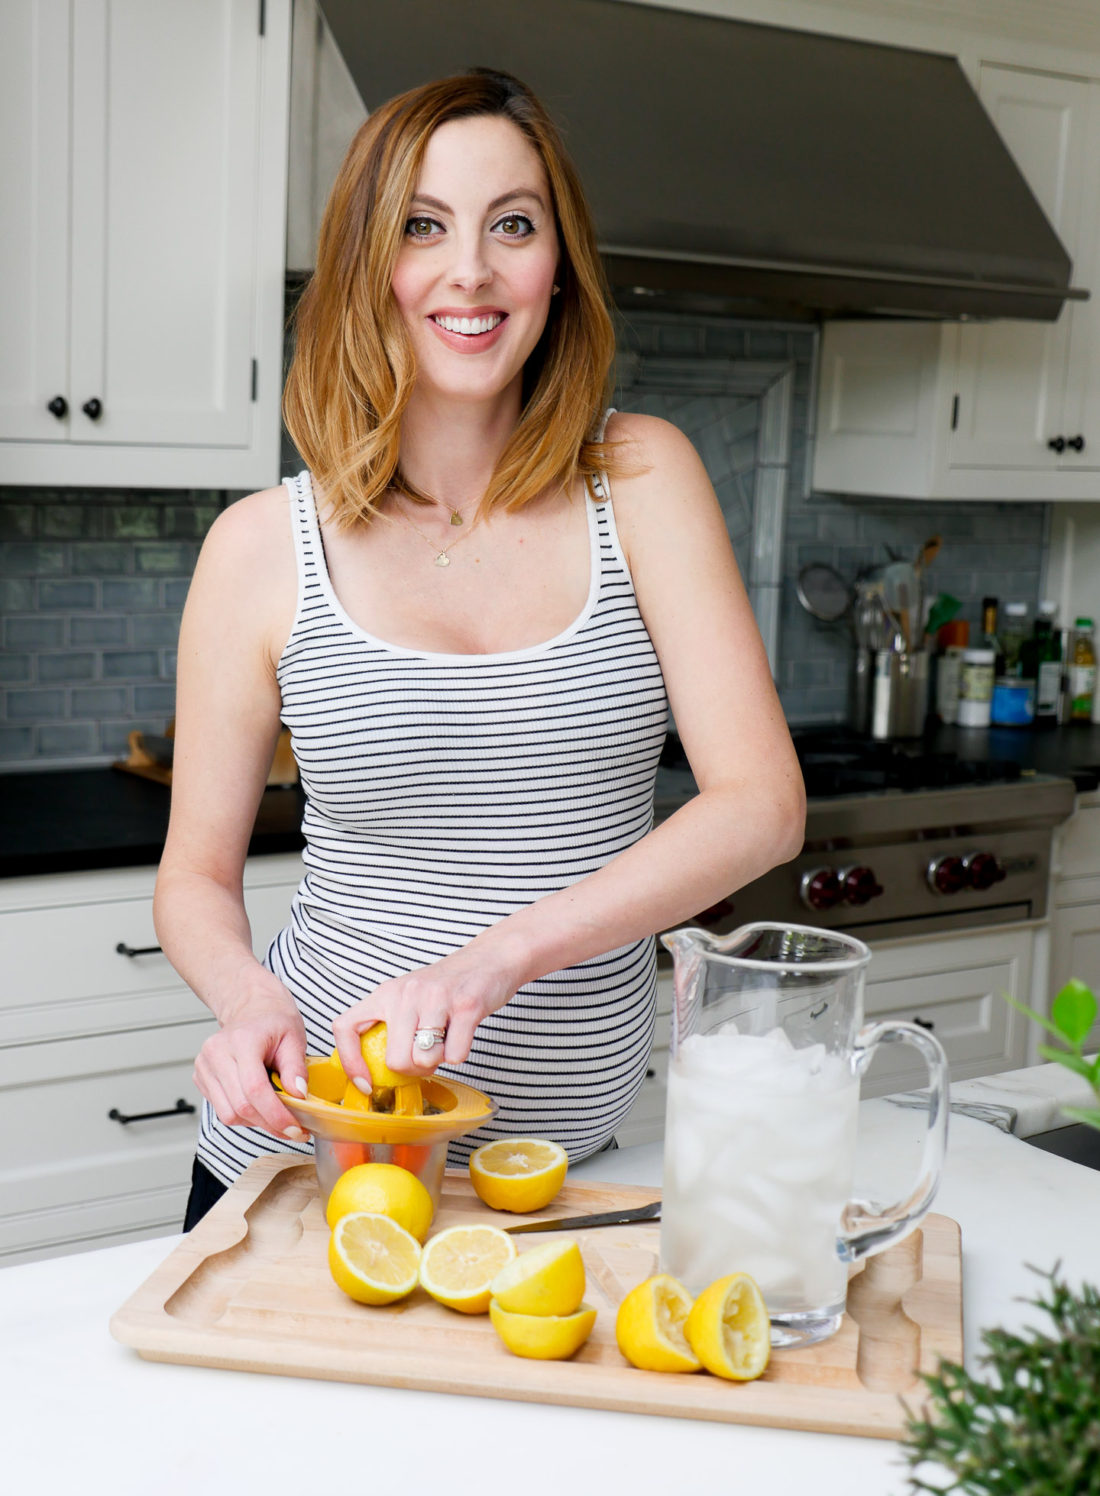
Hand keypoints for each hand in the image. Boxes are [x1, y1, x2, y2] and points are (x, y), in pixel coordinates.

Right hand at [193, 971, 309, 1140]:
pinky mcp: (200, 1077)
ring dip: (256, 1123)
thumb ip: (296, 1069)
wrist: (252, 1008)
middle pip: (240, 1106)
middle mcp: (216, 1053)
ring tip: (277, 1116)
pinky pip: (221, 1109)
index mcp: (241, 1041)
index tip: (294, 1128)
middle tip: (293, 1129)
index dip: (275, 1115)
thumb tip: (299, 1096)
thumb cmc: (273, 1021)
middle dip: (269, 1124)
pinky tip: (259, 1105)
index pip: (254, 1089)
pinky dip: (243, 1115)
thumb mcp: (294, 1038)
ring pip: (228, 1114)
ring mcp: (204, 1066)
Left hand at [332, 945, 522, 1090]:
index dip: (350, 1062)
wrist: (491, 957)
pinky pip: (455, 1056)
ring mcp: (437, 998)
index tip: (365, 1083)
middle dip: (414, 1069)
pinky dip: (459, 1054)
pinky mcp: (466, 1006)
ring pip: (425, 1059)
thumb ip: (392, 1025)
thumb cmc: (449, 985)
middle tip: (426, 1057)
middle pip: (395, 1060)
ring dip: (438, 1061)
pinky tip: (462, 1034)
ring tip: (445, 1040)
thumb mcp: (409, 997)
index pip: (346, 1026)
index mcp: (387, 992)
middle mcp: (407, 993)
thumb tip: (377, 1072)